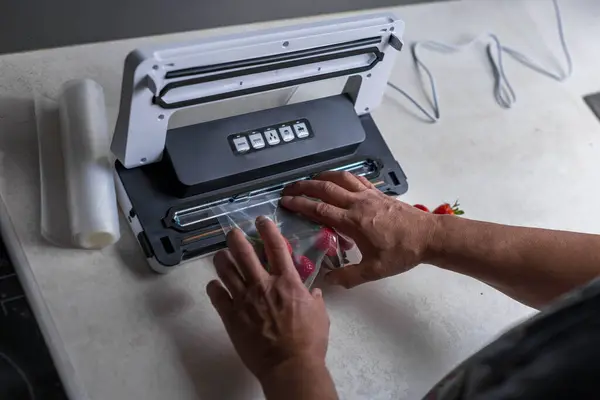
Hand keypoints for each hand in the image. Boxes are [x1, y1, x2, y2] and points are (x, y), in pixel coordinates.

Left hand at [206, 216, 330, 385]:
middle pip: (243, 253)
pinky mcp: (231, 316)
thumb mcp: (320, 315)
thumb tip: (312, 292)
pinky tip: (215, 285)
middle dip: (236, 238)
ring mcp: (244, 300)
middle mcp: (263, 285)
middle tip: (233, 232)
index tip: (261, 219)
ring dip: (222, 259)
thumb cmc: (309, 341)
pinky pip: (216, 295)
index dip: (268, 229)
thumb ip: (314, 300)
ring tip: (221, 255)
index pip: (276, 247)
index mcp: (287, 282)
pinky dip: (214, 287)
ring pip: (226, 270)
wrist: (289, 366)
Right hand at [281, 171, 437, 287]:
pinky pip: (356, 179)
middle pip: (325, 189)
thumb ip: (349, 276)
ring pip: (340, 179)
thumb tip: (328, 279)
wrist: (429, 236)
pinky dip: (342, 176)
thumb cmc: (402, 253)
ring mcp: (369, 195)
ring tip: (309, 180)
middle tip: (289, 188)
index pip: (319, 209)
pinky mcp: (378, 193)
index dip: (299, 204)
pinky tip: (338, 179)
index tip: (285, 201)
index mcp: (352, 221)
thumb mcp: (375, 270)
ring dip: (321, 177)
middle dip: (304, 187)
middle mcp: (357, 203)